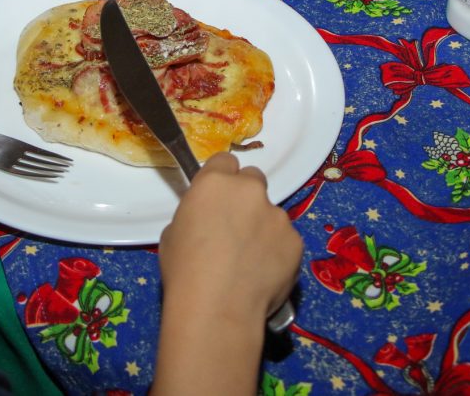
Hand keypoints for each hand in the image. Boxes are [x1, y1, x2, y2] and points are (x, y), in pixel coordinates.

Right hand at [159, 153, 301, 318]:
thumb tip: (208, 223)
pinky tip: (263, 274)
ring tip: (249, 260)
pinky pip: (286, 240)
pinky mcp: (296, 242)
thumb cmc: (185, 271)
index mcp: (215, 183)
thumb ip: (197, 214)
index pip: (225, 161)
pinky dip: (277, 252)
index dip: (221, 178)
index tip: (217, 197)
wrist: (217, 308)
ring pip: (271, 213)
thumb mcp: (174, 233)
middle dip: (245, 197)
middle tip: (234, 226)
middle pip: (253, 179)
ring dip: (262, 227)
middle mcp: (250, 191)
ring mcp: (278, 216)